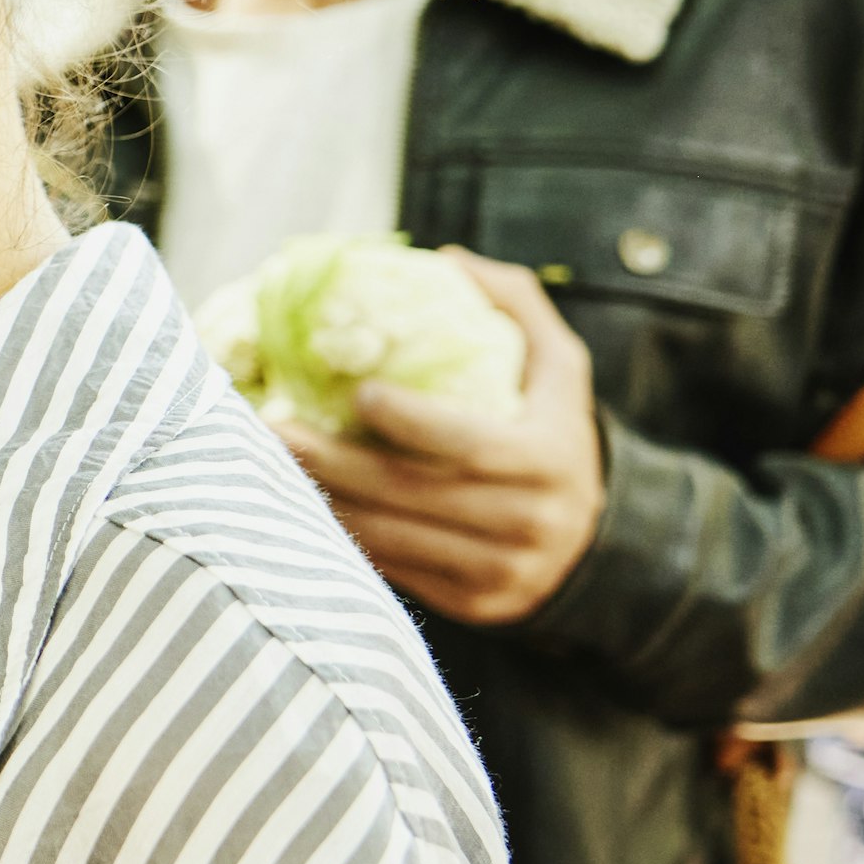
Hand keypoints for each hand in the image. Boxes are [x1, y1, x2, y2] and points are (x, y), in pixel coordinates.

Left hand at [277, 248, 605, 626]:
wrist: (598, 541)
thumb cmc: (556, 433)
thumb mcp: (558, 366)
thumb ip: (515, 304)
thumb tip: (446, 258)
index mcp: (548, 459)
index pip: (467, 444)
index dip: (410, 421)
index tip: (357, 392)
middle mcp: (528, 522)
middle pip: (410, 493)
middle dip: (331, 461)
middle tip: (269, 426)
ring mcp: (498, 571)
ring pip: (390, 537)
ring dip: (321, 501)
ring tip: (264, 464)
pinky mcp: (471, 604)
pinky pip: (391, 569)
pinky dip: (339, 538)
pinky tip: (294, 504)